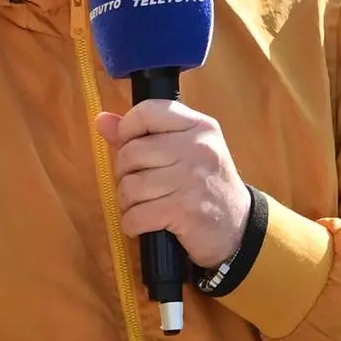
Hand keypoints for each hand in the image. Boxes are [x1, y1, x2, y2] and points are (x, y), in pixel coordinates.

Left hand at [94, 98, 251, 271]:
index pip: (147, 111)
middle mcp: (197, 148)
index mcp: (198, 126)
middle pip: (131, 153)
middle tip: (141, 186)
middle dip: (126, 174)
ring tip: (144, 207)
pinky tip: (145, 224)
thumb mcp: (185, 152)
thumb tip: (101, 120)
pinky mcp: (184, 211)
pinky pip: (135, 215)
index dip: (128, 129)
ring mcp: (192, 179)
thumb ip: (143, 135)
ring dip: (128, 203)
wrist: (239, 229)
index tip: (132, 148)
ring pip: (129, 186)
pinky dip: (133, 224)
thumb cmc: (206, 186)